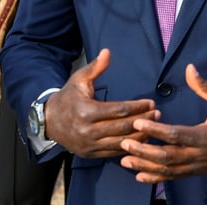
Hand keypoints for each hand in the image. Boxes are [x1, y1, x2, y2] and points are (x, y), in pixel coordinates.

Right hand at [44, 49, 158, 158]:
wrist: (48, 121)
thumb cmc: (68, 97)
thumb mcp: (79, 79)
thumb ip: (96, 67)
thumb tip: (107, 51)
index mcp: (86, 111)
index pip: (118, 110)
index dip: (137, 107)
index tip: (151, 102)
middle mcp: (87, 131)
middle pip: (122, 127)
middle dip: (143, 120)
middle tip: (158, 113)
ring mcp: (89, 145)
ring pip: (120, 142)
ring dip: (140, 135)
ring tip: (154, 125)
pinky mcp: (91, 154)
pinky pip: (114, 152)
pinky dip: (130, 146)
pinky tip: (142, 139)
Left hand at [120, 64, 206, 182]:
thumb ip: (204, 86)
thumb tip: (189, 67)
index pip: (176, 134)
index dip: (155, 131)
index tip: (138, 123)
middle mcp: (200, 154)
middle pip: (168, 156)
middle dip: (144, 151)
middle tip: (124, 141)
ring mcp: (197, 166)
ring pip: (167, 170)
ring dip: (145, 166)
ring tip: (124, 159)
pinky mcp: (195, 172)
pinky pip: (172, 177)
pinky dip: (155, 177)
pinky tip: (139, 174)